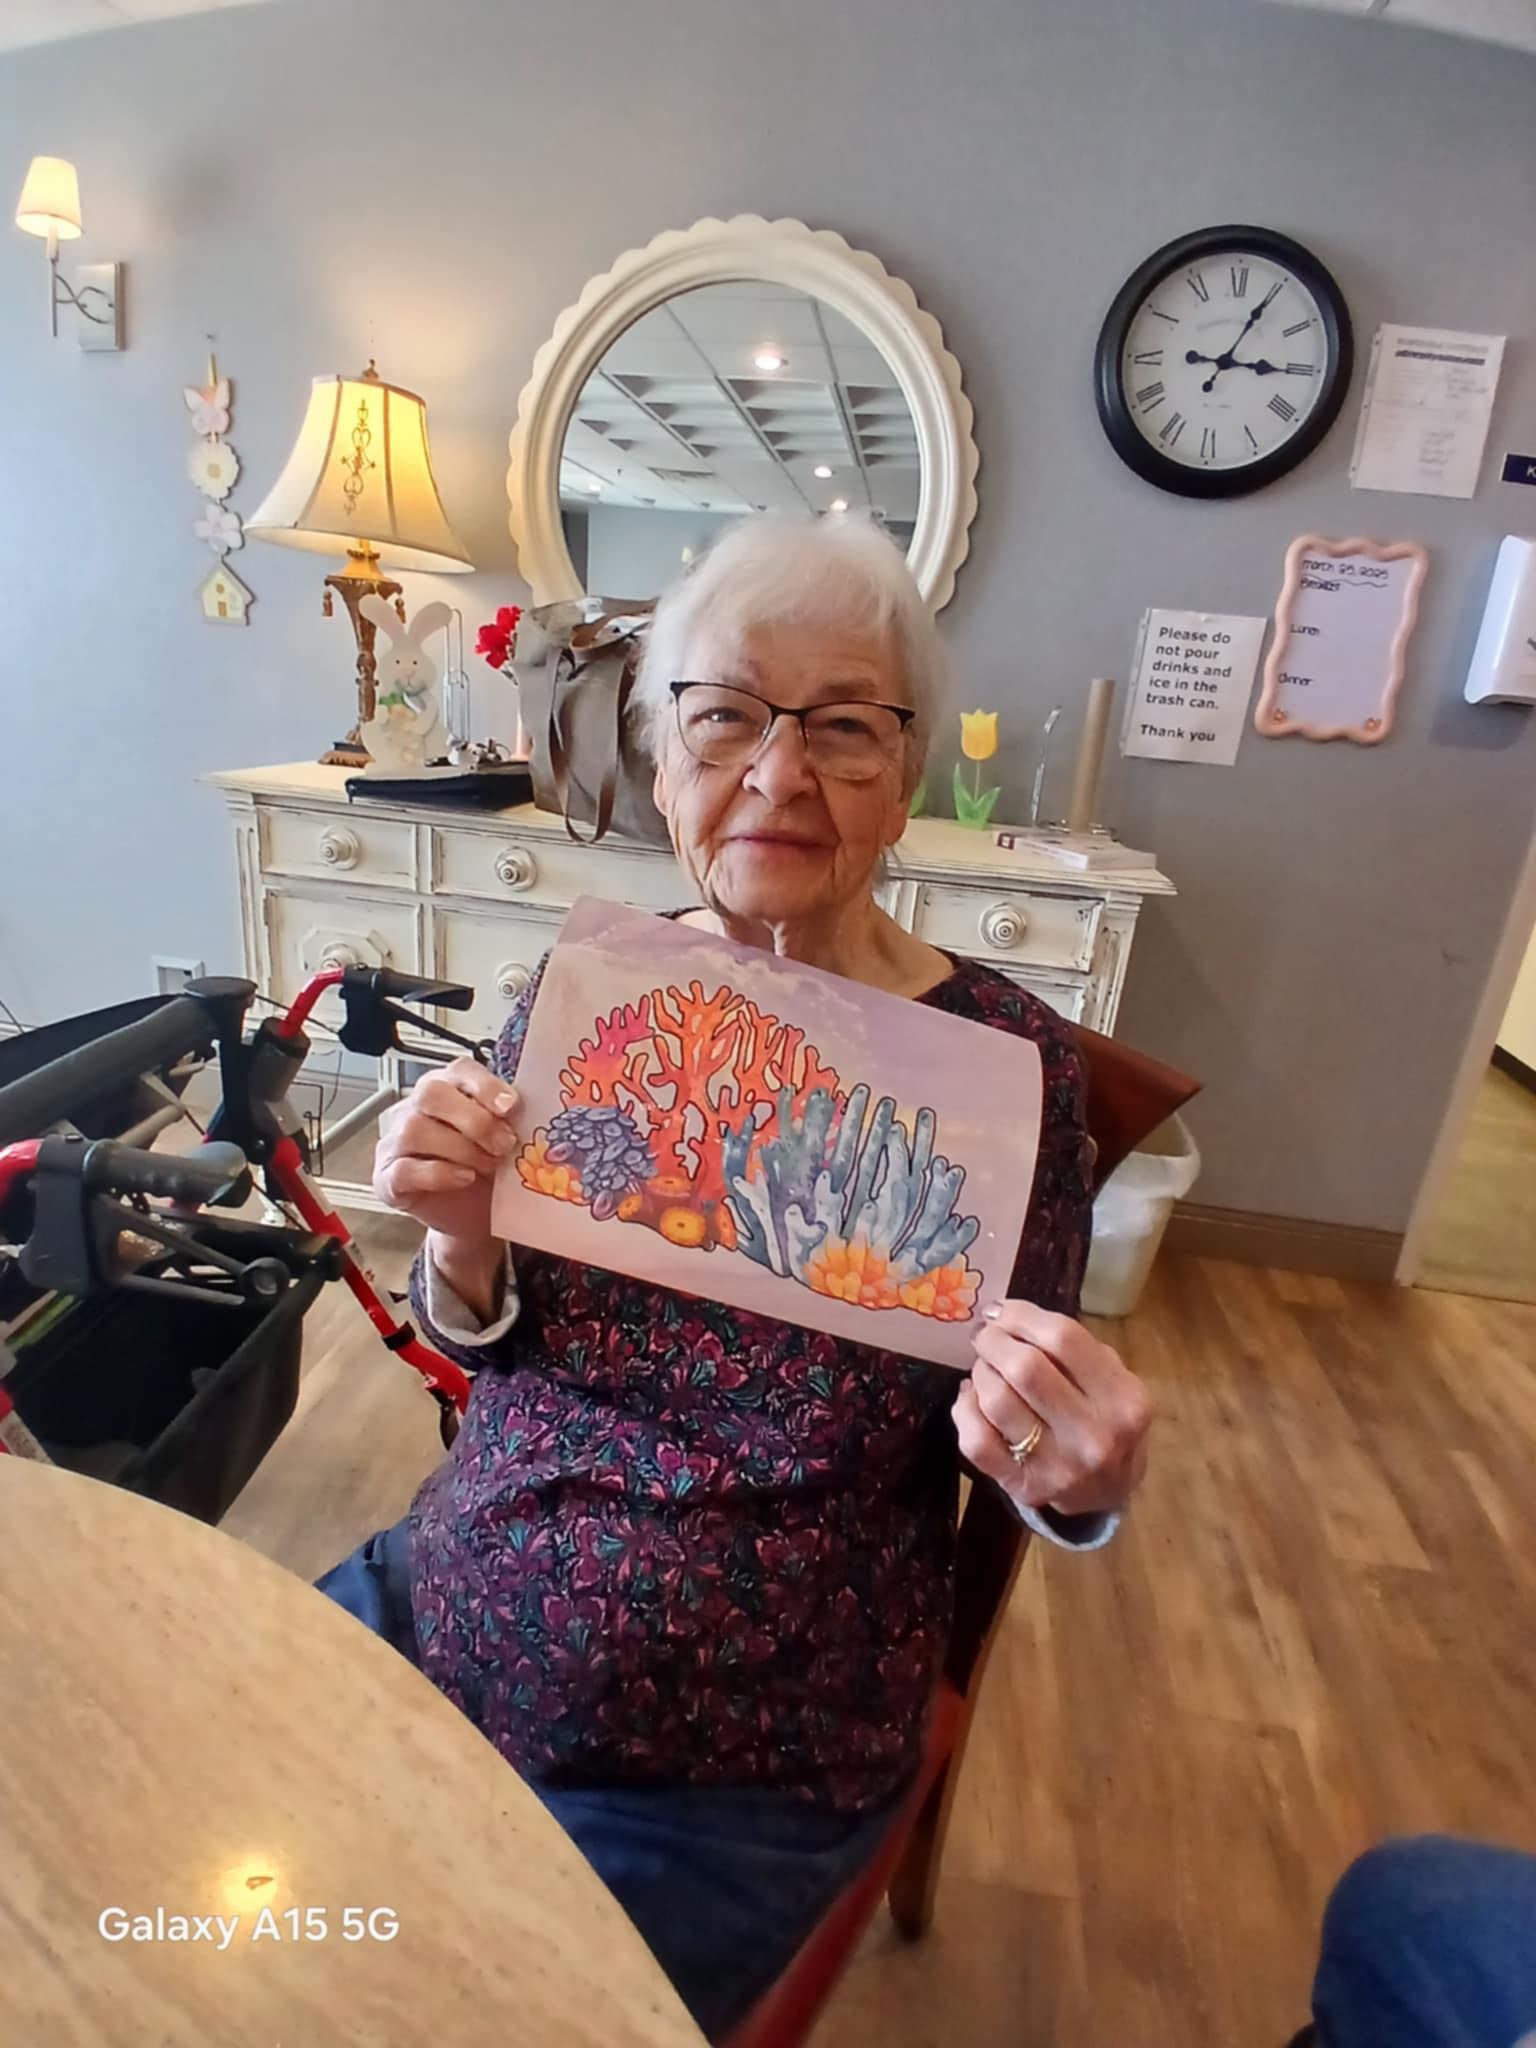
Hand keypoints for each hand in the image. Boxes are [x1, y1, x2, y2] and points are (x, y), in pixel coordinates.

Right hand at [372, 1058, 520, 1245]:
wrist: (474, 1217)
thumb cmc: (487, 1172)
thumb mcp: (503, 1140)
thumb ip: (506, 1119)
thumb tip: (522, 1109)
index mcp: (446, 1089)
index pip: (458, 1070)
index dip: (485, 1085)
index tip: (512, 1105)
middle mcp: (414, 1109)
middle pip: (431, 1093)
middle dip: (475, 1119)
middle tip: (505, 1144)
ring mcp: (395, 1143)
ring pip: (415, 1130)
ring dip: (461, 1148)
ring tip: (489, 1166)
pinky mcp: (387, 1179)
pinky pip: (404, 1169)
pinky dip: (439, 1173)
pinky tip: (464, 1178)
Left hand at [951, 1301, 1151, 1518]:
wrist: (1109, 1491)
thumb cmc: (1108, 1420)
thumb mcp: (1114, 1380)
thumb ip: (1074, 1348)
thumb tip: (1008, 1316)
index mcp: (1124, 1398)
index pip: (1063, 1338)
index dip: (1022, 1315)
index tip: (1001, 1310)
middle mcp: (1093, 1434)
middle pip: (1025, 1368)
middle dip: (994, 1340)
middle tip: (985, 1334)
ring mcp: (1057, 1466)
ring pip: (996, 1401)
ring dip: (981, 1372)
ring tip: (984, 1365)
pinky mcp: (1022, 1486)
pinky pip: (976, 1440)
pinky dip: (965, 1409)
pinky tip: (972, 1396)